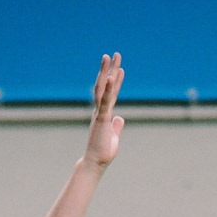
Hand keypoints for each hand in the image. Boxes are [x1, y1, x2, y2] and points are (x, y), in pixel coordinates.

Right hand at [82, 54, 124, 169]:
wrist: (96, 162)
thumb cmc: (103, 151)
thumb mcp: (113, 136)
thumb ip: (116, 126)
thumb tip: (120, 118)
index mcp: (105, 113)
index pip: (112, 93)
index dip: (116, 81)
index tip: (120, 68)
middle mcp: (101, 109)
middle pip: (105, 85)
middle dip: (110, 69)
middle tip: (114, 54)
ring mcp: (100, 112)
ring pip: (103, 88)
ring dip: (106, 71)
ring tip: (109, 57)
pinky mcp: (102, 118)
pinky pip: (105, 100)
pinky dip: (110, 88)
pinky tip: (112, 77)